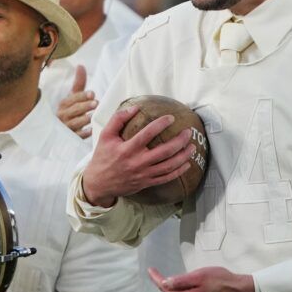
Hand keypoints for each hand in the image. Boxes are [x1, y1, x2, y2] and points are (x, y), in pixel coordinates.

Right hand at [56, 67, 96, 138]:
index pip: (73, 98)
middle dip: (85, 106)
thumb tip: (80, 66)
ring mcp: (66, 127)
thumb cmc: (70, 110)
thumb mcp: (73, 97)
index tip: (92, 93)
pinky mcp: (70, 137)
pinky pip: (77, 136)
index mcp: (64, 104)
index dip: (82, 96)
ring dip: (84, 119)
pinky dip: (83, 133)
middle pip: (74, 110)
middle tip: (95, 103)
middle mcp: (63, 115)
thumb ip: (79, 83)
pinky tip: (90, 130)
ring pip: (75, 122)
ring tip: (92, 116)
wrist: (60, 130)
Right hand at [81, 105, 196, 206]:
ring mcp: (143, 174)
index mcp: (127, 149)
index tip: (171, 118)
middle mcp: (137, 162)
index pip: (148, 134)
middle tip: (188, 132)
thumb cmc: (102, 157)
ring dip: (183, 156)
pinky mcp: (146, 182)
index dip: (161, 124)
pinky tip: (187, 164)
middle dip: (180, 141)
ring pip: (169, 166)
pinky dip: (178, 171)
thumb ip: (118, 119)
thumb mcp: (105, 136)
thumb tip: (134, 107)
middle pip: (164, 151)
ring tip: (192, 147)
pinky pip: (166, 178)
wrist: (98, 184)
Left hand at [148, 266, 254, 291]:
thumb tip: (164, 284)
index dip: (157, 278)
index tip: (151, 270)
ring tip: (201, 284)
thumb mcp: (199, 275)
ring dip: (185, 291)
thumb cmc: (220, 280)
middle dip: (178, 285)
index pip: (165, 289)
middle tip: (193, 276)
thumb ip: (180, 281)